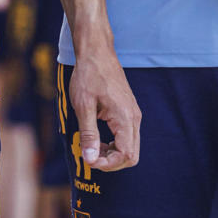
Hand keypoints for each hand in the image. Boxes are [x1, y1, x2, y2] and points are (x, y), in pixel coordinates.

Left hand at [66, 46, 139, 171]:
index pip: (126, 155)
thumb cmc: (88, 76)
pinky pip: (126, 137)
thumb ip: (89, 134)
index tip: (89, 160)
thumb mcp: (83, 106)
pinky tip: (97, 138)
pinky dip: (113, 143)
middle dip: (111, 162)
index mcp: (125, 117)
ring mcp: (133, 114)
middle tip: (90, 155)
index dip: (108, 164)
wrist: (97, 52)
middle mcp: (134, 118)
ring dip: (111, 153)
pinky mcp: (128, 112)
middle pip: (131, 155)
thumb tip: (90, 159)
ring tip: (91, 146)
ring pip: (130, 147)